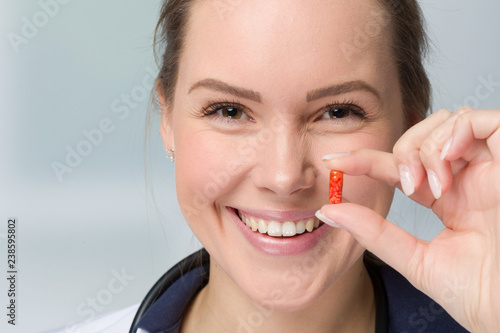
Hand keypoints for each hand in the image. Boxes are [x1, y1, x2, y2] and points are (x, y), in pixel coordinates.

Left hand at [318, 108, 499, 332]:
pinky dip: (456, 131)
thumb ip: (375, 233)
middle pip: (423, 136)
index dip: (365, 159)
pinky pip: (481, 120)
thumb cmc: (480, 294)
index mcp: (447, 199)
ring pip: (448, 122)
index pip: (399, 167)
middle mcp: (468, 178)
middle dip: (404, 152)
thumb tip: (329, 212)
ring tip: (431, 185)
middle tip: (407, 184)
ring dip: (427, 147)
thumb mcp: (416, 260)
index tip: (333, 161)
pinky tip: (447, 159)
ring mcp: (490, 168)